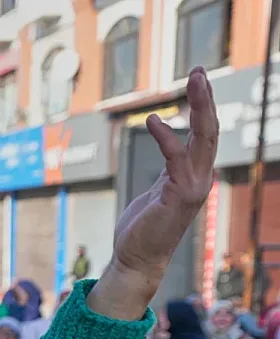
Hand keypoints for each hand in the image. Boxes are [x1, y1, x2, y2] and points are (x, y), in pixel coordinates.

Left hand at [90, 68, 217, 319]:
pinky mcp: (179, 196)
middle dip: (206, 99)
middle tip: (199, 70)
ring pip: (202, 139)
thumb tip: (173, 151)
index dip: (202, 107)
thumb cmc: (143, 228)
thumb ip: (169, 170)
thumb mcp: (159, 190)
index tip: (197, 81)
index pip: (204, 134)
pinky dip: (167, 138)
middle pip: (209, 130)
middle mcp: (199, 178)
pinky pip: (175, 160)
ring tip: (194, 81)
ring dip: (199, 108)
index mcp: (194, 174)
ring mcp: (193, 187)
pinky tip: (152, 121)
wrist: (137, 258)